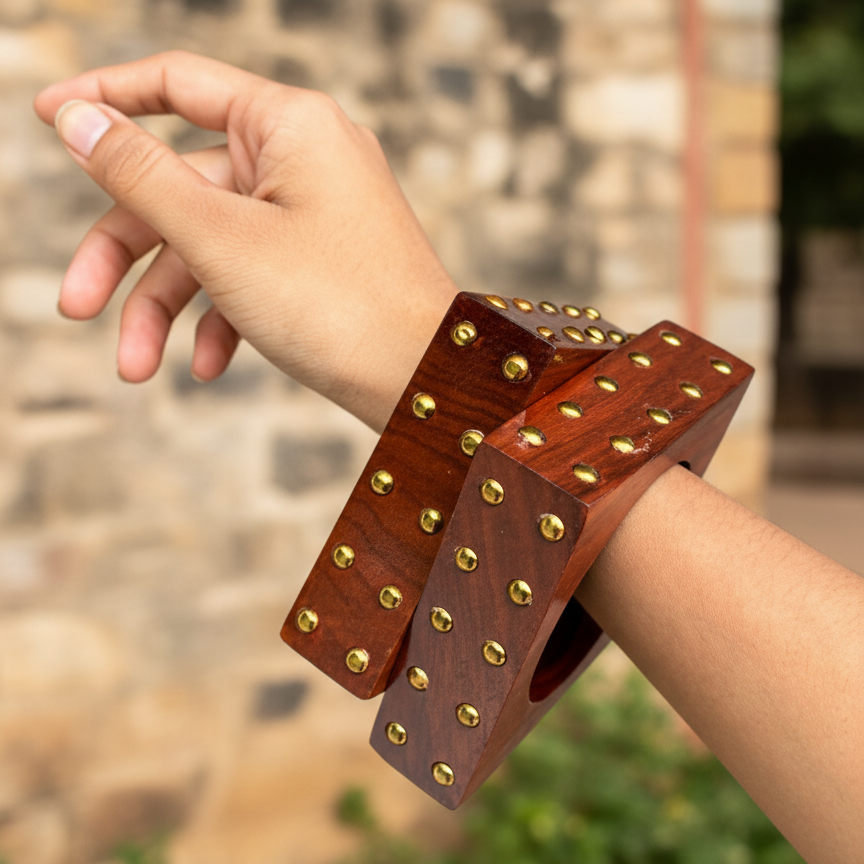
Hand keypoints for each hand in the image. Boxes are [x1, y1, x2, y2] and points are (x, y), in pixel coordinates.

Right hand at [34, 51, 458, 430]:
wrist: (425, 382)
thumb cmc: (338, 306)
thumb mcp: (220, 239)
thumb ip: (141, 176)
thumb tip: (78, 120)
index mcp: (288, 124)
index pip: (176, 83)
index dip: (105, 99)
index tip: (47, 117)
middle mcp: (304, 158)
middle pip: (182, 187)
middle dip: (125, 255)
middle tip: (75, 308)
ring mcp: (316, 213)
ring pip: (212, 243)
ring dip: (166, 306)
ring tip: (138, 369)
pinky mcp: (322, 262)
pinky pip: (253, 275)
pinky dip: (222, 318)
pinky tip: (207, 368)